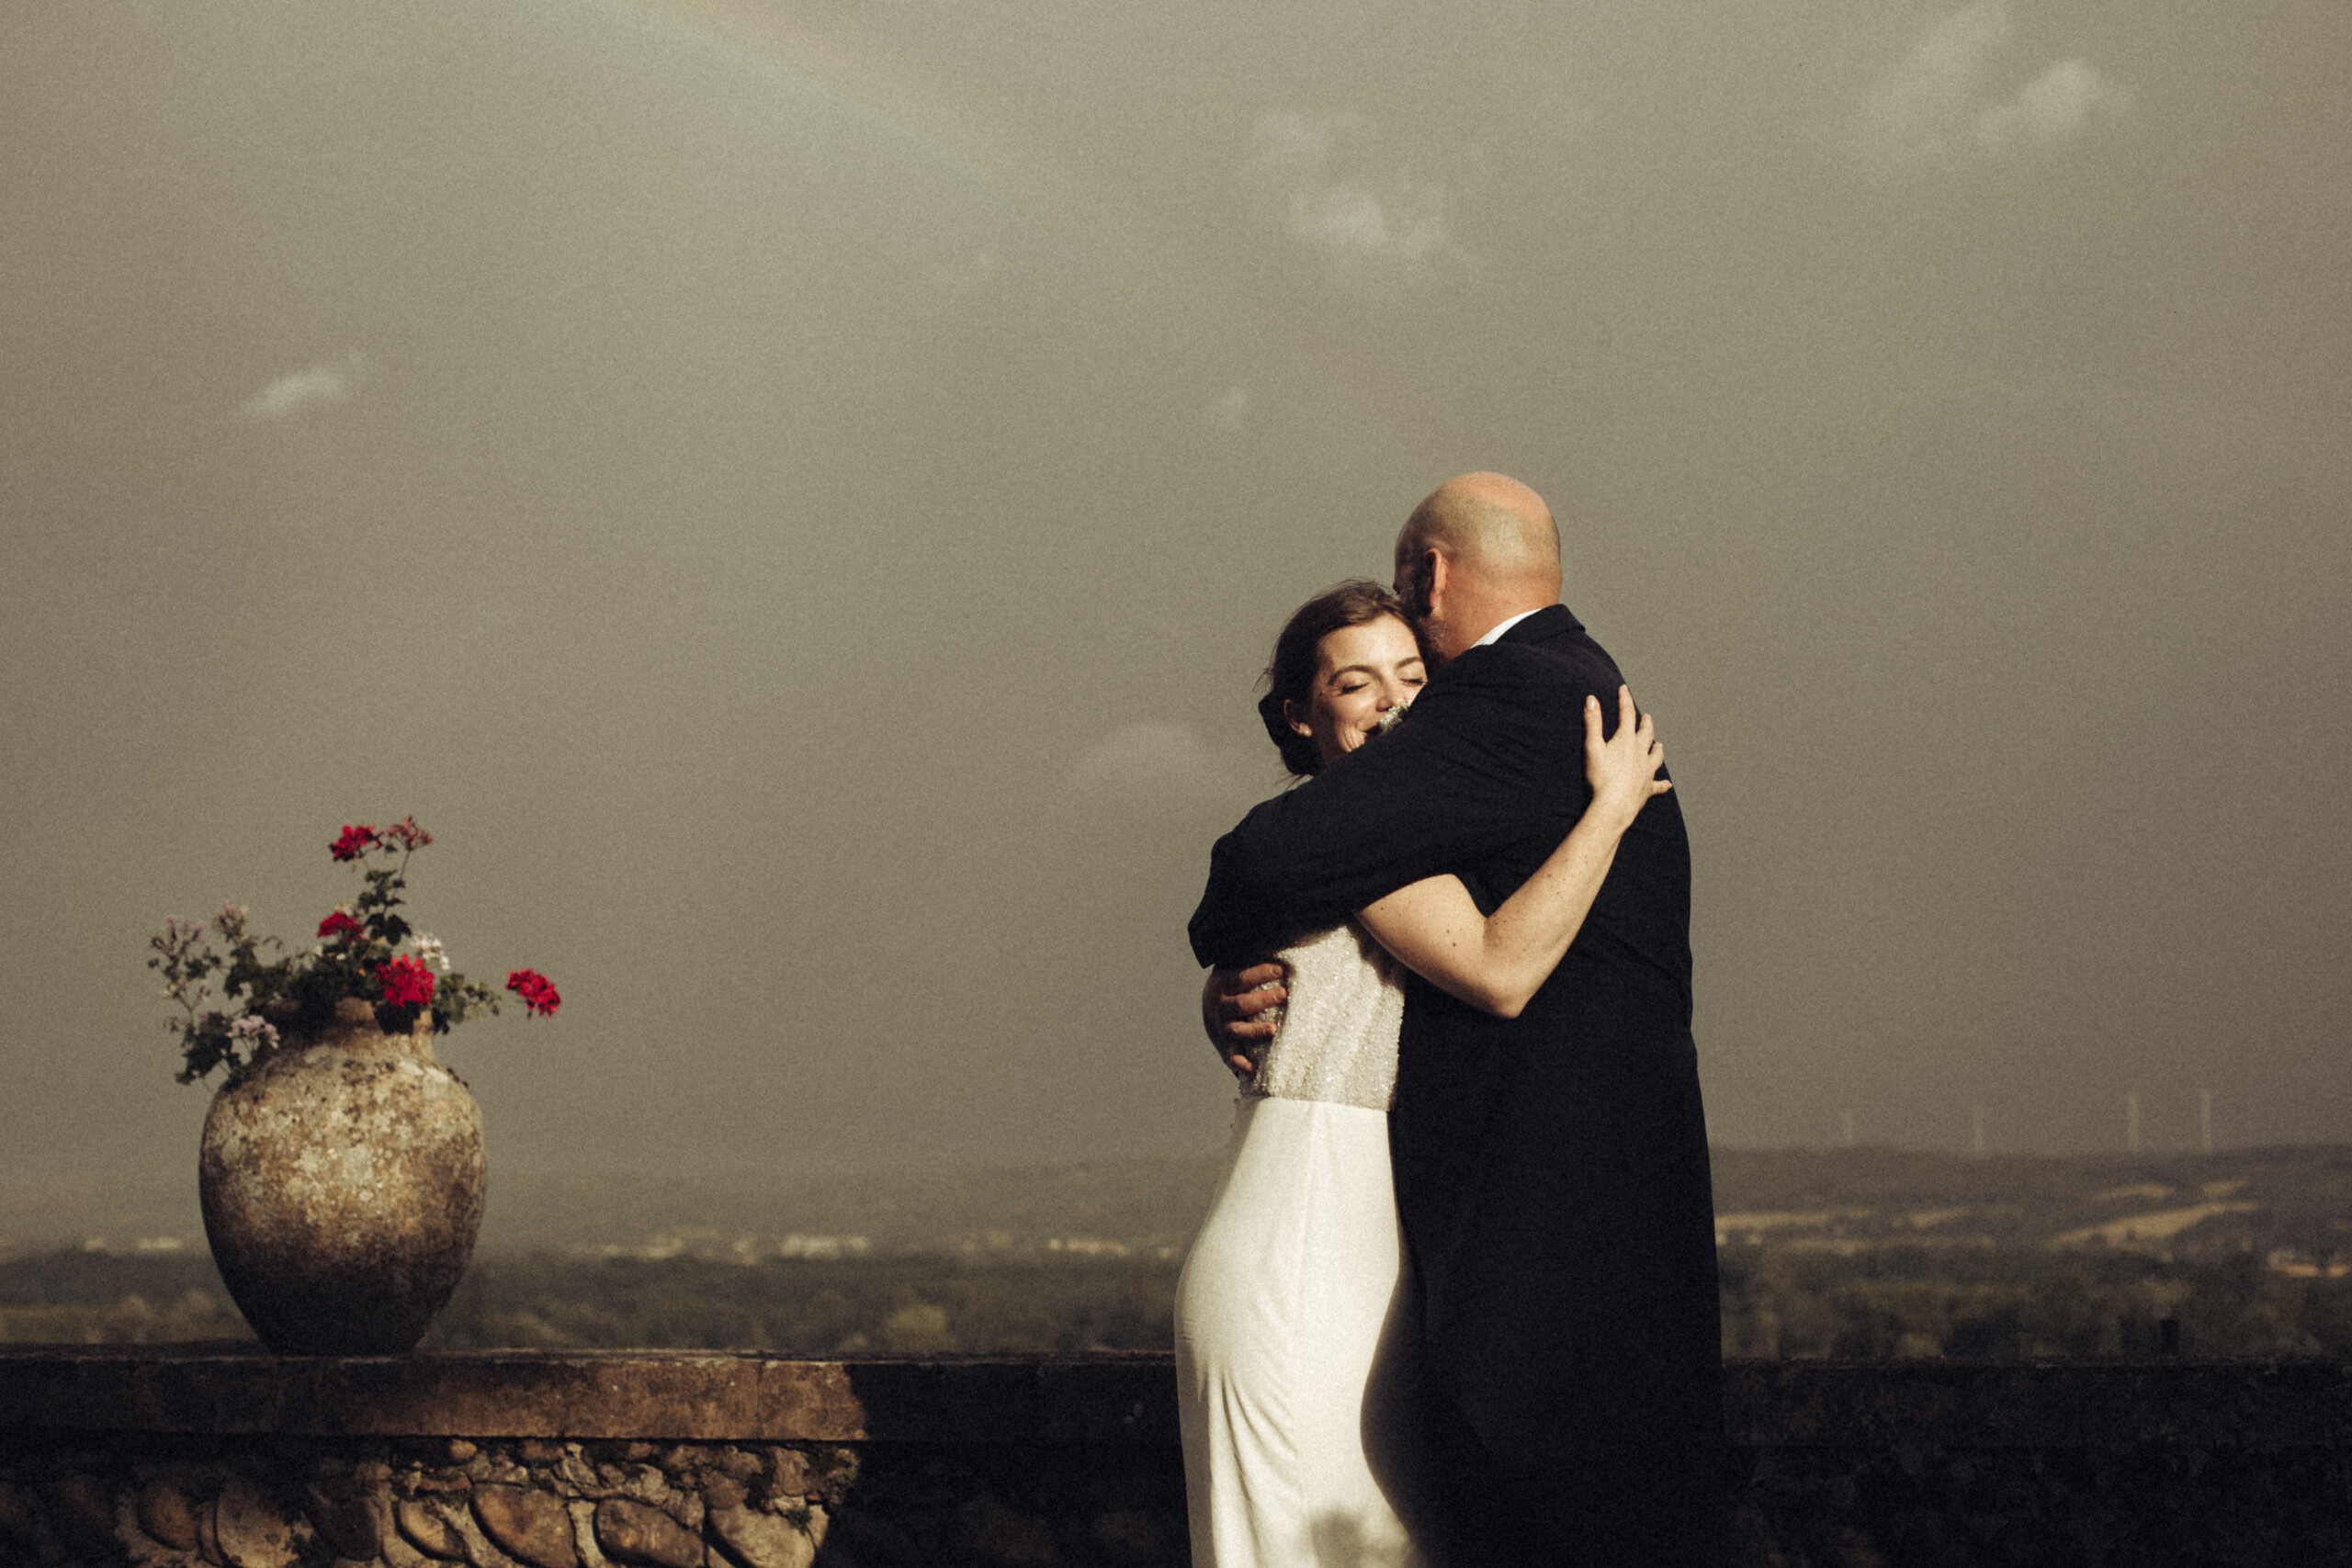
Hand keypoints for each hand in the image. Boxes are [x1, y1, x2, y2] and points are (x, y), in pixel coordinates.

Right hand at [1200, 962, 1287, 1078]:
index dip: (1260, 973)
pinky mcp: (1229, 1045)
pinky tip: (1256, 1069)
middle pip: (1242, 1004)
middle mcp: (1223, 1007)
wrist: (1211, 1005)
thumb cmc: (1236, 983)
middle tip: (1284, 994)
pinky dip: (1243, 1064)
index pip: (1241, 978)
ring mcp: (1225, 1027)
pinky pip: (1234, 1056)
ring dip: (1256, 1031)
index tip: (1281, 969)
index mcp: (1224, 985)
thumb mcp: (1238, 965)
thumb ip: (1253, 959)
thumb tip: (1282, 947)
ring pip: (1239, 1031)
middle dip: (1263, 999)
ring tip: (1275, 1029)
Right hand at [1584, 685, 1670, 823]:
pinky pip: (1658, 785)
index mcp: (1626, 740)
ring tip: (1659, 744)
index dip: (1625, 700)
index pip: (1626, 714)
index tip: (1624, 689)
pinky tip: (1667, 784)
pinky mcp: (1648, 788)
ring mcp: (1647, 770)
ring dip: (1657, 748)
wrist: (1614, 805)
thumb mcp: (1592, 747)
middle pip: (1647, 733)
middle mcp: (1641, 752)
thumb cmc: (1601, 777)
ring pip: (1657, 755)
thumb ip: (1592, 722)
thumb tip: (1592, 699)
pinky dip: (1663, 784)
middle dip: (1646, 723)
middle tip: (1647, 717)